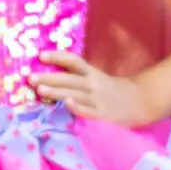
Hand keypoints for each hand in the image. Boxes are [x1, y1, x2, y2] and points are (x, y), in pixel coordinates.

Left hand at [35, 51, 157, 125]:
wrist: (140, 102)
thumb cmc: (113, 91)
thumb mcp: (97, 78)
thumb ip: (79, 77)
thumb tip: (52, 76)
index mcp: (92, 73)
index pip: (73, 61)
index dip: (57, 57)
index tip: (40, 55)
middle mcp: (93, 84)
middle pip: (69, 78)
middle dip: (49, 77)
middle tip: (30, 77)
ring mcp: (97, 99)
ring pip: (74, 93)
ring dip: (57, 91)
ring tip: (39, 90)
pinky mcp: (102, 115)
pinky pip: (88, 111)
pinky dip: (77, 107)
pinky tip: (66, 104)